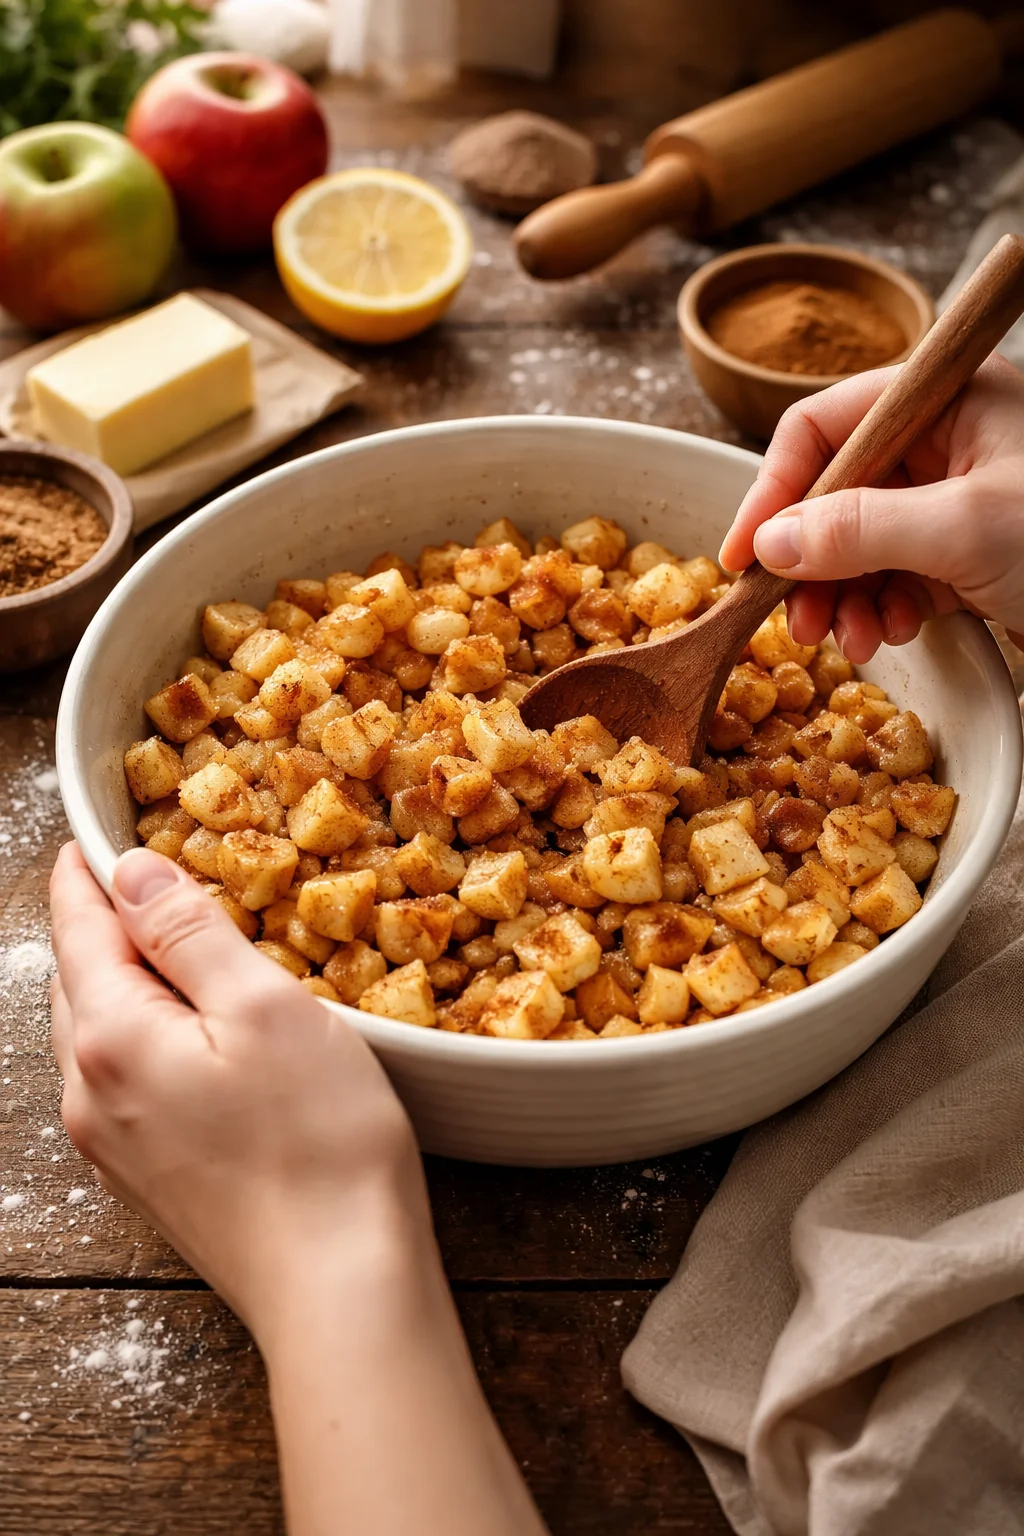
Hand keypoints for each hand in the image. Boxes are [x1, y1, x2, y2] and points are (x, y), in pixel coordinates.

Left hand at [49, 843, 549, 1535]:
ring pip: (99, 1034)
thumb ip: (189, 933)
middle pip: (80, 982)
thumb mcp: (264, 1008)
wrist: (338, 1287)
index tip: (94, 836)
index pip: (81, 929)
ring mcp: (115, 1144)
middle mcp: (92, 1093)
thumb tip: (132, 871)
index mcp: (113, 1038)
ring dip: (125, 982)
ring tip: (169, 947)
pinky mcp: (149, 1179)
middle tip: (140, 880)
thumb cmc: (318, 1143)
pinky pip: (126, 1080)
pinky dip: (145, 1035)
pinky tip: (191, 1034)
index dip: (88, 873)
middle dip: (103, 926)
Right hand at [718, 354, 1023, 662]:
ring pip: (859, 541)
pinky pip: (897, 572)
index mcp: (944, 399)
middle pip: (834, 491)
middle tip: (791, 619)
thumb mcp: (961, 530)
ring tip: (845, 640)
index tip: (741, 556)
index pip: (822, 426)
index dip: (772, 489)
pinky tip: (890, 633)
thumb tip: (769, 544)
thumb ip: (856, 530)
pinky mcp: (967, 551)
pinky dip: (883, 607)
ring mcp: (955, 498)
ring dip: (841, 595)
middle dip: (808, 560)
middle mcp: (945, 440)